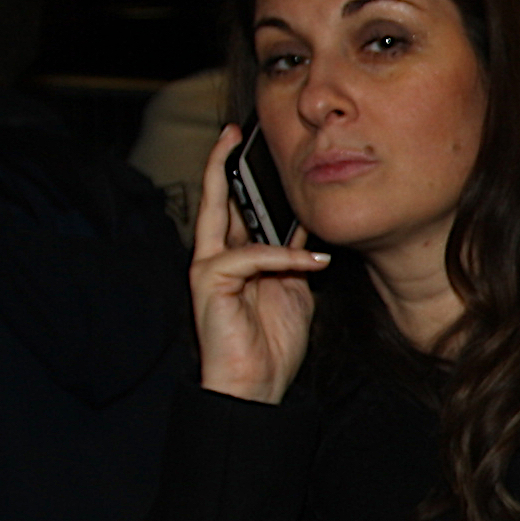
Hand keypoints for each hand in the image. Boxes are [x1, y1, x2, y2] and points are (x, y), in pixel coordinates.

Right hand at [191, 123, 326, 403]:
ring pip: (224, 216)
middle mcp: (214, 257)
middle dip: (222, 164)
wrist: (256, 387)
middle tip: (234, 133)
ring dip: (266, 209)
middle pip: (215, 200)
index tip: (247, 146)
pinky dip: (283, 257)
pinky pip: (249, 255)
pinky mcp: (209, 281)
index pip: (232, 208)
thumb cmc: (272, 344)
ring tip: (295, 200)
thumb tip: (307, 229)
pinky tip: (312, 262)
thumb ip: (294, 257)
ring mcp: (207, 267)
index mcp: (233, 258)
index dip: (236, 176)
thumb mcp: (294, 288)